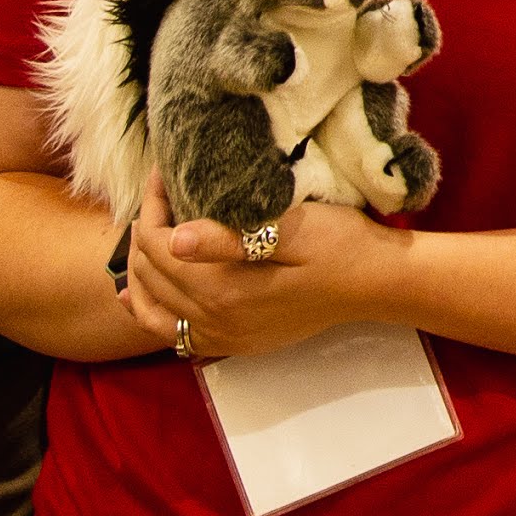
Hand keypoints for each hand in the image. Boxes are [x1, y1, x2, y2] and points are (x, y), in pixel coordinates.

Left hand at [118, 173, 403, 362]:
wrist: (376, 284)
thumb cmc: (340, 244)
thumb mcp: (293, 230)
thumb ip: (230, 238)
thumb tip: (175, 238)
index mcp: (226, 290)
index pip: (161, 246)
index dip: (152, 208)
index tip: (161, 173)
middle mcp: (217, 321)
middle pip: (152, 276)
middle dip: (143, 232)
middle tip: (155, 195)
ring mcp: (224, 337)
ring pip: (153, 308)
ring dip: (140, 271)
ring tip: (143, 234)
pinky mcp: (234, 342)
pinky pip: (173, 334)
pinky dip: (151, 311)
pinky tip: (141, 294)